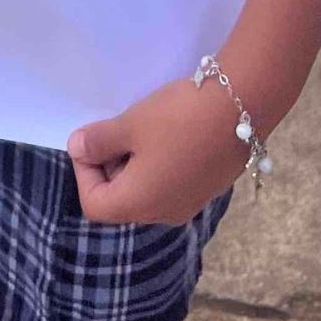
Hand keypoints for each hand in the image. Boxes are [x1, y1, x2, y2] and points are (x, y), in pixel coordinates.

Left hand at [66, 73, 254, 226]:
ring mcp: (188, 203)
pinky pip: (170, 183)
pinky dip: (159, 163)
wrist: (243, 107)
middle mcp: (163, 213)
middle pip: (120, 200)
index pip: (94, 204)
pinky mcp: (207, 189)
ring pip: (146, 191)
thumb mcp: (130, 124)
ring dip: (135, 162)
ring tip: (143, 127)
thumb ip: (99, 141)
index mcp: (139, 204)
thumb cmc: (178, 117)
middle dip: (110, 165)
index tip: (92, 138)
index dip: (84, 171)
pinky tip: (170, 132)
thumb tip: (77, 148)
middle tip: (118, 128)